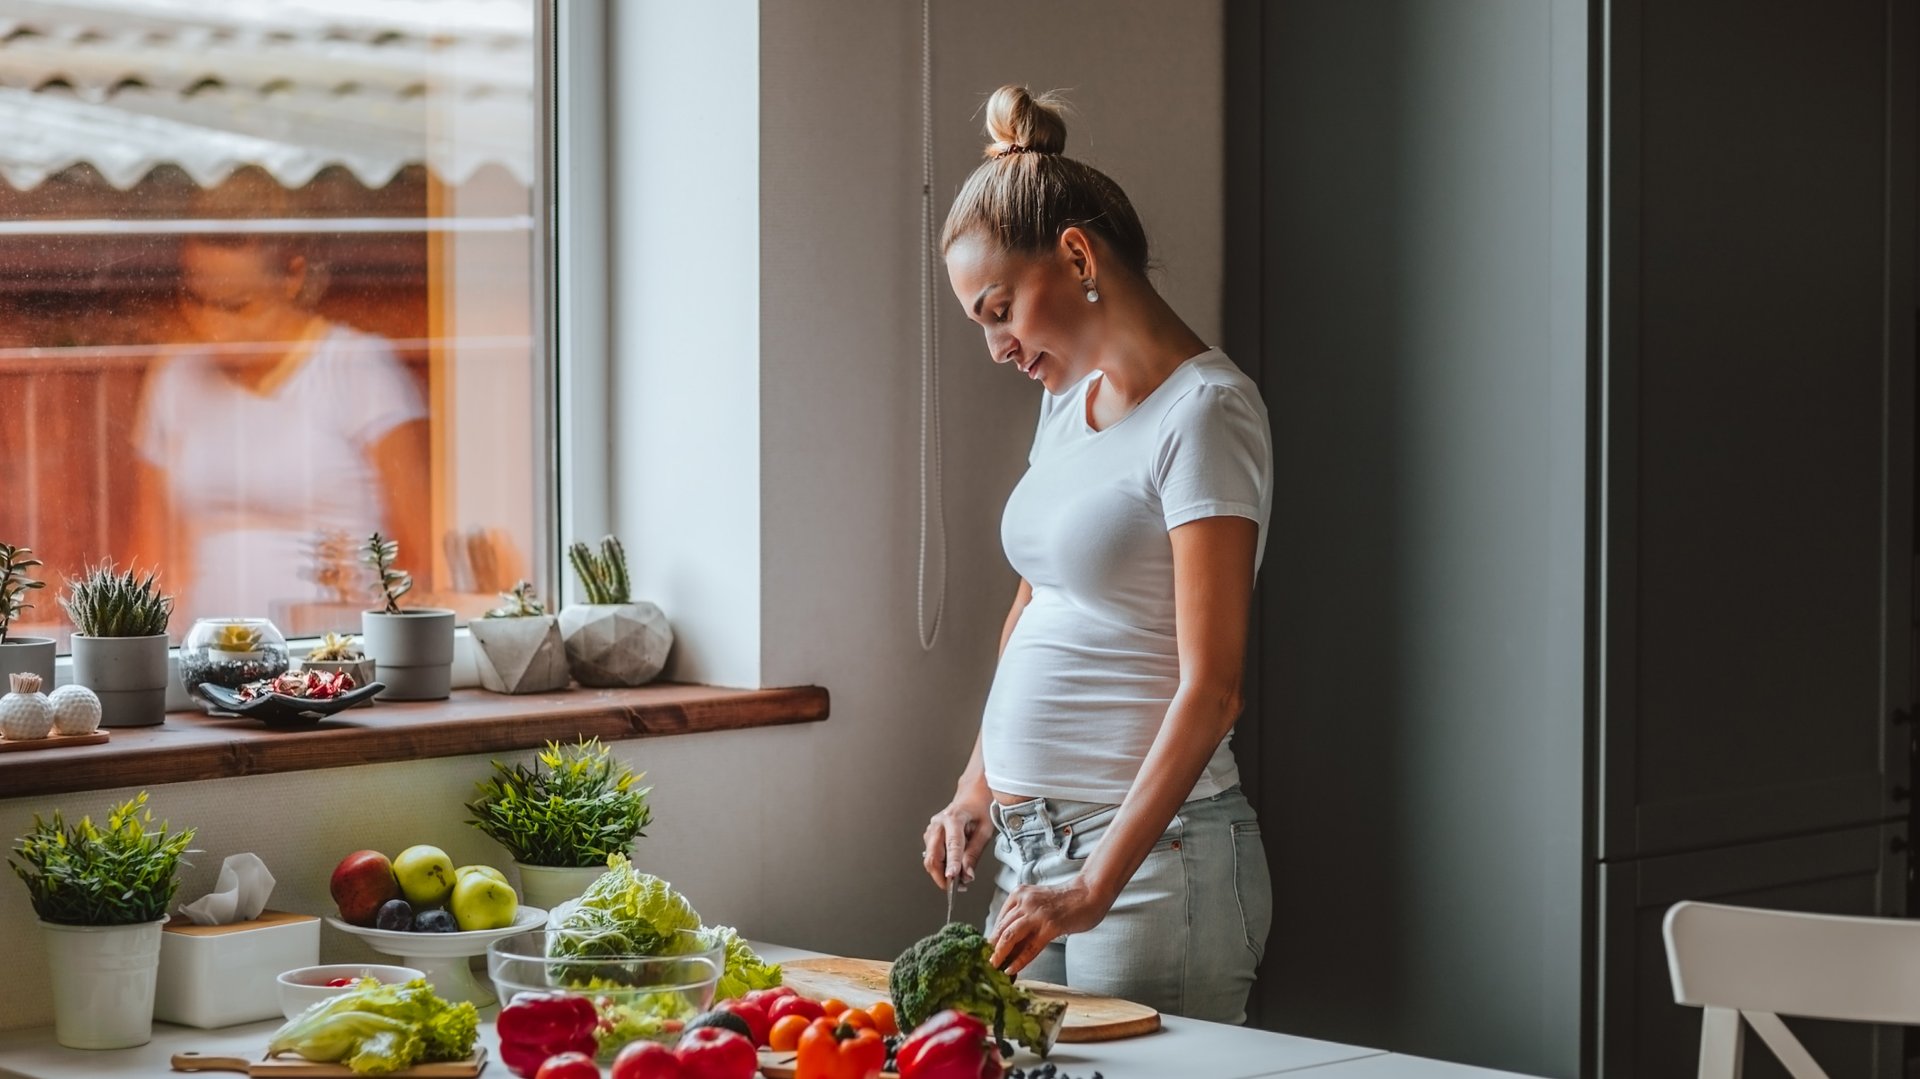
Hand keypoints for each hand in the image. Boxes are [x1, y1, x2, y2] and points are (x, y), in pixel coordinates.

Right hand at [922, 790, 991, 888]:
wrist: (972, 794)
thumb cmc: (980, 808)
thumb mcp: (985, 830)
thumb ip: (975, 853)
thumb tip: (967, 874)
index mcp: (954, 818)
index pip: (952, 845)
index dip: (952, 863)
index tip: (953, 878)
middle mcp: (938, 823)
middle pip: (933, 855)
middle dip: (942, 875)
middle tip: (956, 887)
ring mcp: (932, 828)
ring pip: (930, 857)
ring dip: (941, 872)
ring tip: (958, 878)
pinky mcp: (931, 834)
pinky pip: (931, 854)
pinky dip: (940, 865)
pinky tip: (952, 867)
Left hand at [989, 876, 1113, 974]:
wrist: (1089, 893)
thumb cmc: (1066, 901)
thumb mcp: (1038, 903)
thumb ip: (1024, 917)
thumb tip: (1008, 944)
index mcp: (1019, 894)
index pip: (1000, 920)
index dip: (992, 938)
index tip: (986, 952)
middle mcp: (1025, 901)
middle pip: (1001, 928)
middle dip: (991, 948)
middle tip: (984, 963)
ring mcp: (1037, 913)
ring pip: (1010, 936)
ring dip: (999, 954)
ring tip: (992, 967)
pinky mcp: (1050, 925)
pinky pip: (1030, 947)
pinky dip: (1018, 960)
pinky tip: (1011, 969)